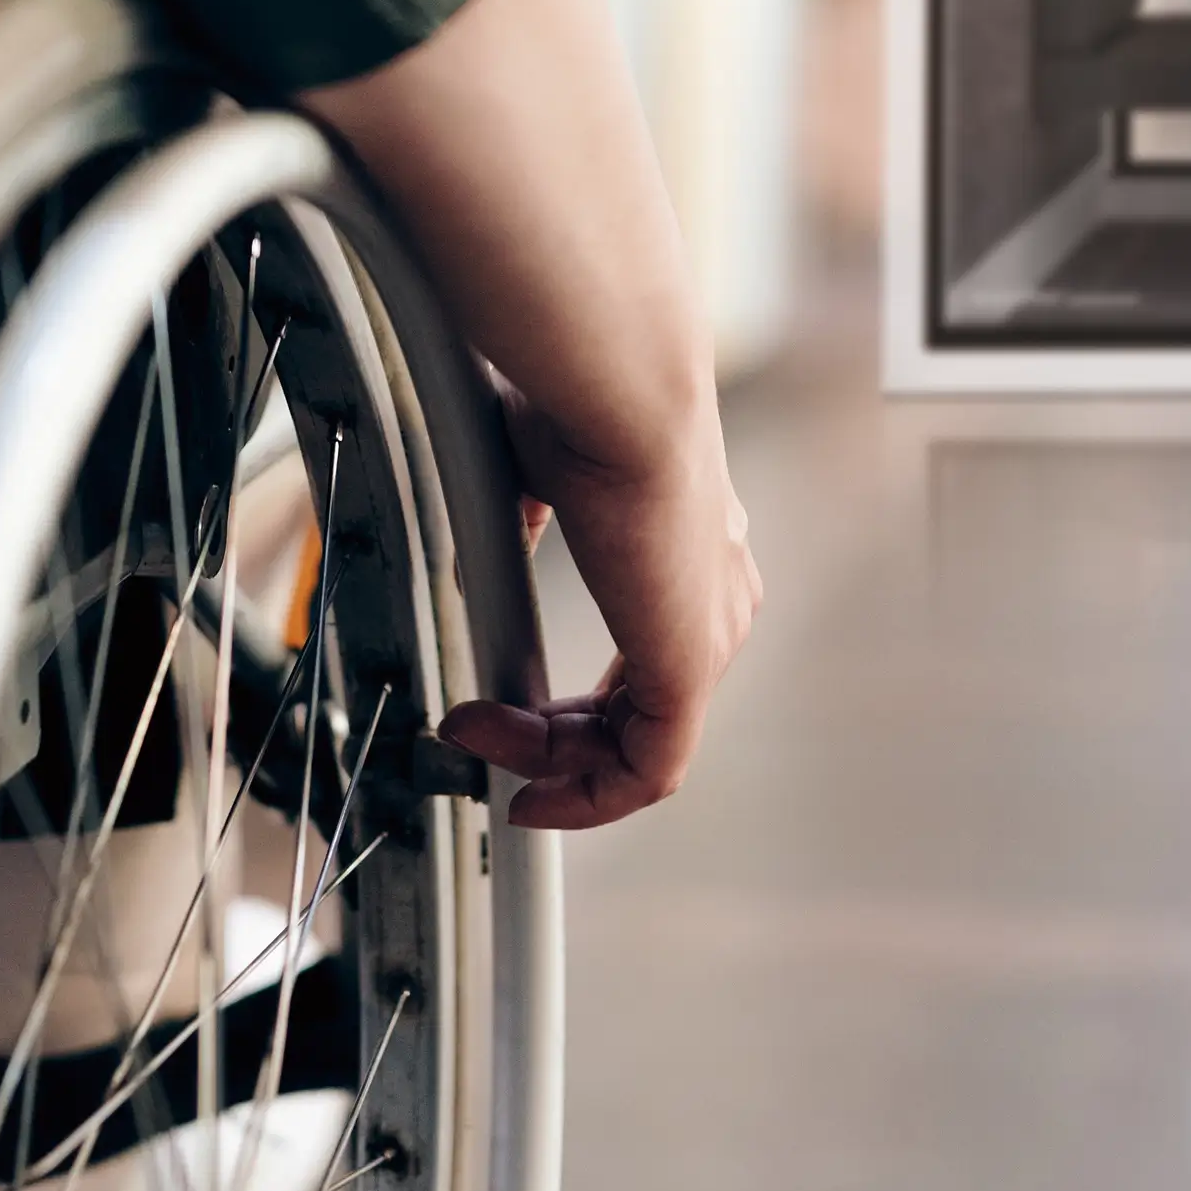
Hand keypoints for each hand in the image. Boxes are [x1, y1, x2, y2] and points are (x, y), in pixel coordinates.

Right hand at [439, 393, 760, 828]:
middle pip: (638, 713)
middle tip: (475, 731)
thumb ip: (527, 521)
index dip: (574, 701)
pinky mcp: (691, 669)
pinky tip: (527, 789)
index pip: (645, 660)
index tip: (503, 707)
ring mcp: (709, 636)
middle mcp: (714, 598)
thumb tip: (496, 549)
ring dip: (547, 760)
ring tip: (477, 740)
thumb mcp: (541, 473)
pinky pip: (648, 771)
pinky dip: (586, 796)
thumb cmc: (582, 405)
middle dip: (548, 739)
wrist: (620, 394)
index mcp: (691, 551)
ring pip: (636, 746)